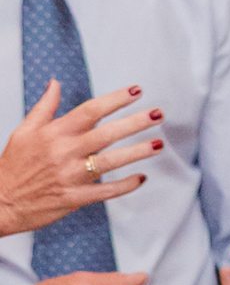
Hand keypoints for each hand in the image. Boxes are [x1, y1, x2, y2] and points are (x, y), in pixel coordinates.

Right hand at [0, 81, 161, 239]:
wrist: (0, 201)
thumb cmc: (13, 164)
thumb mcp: (24, 130)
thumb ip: (44, 107)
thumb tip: (55, 83)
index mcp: (54, 132)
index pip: (90, 110)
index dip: (115, 100)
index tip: (136, 91)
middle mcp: (65, 152)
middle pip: (107, 133)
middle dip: (135, 123)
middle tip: (159, 114)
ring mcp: (71, 176)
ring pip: (111, 162)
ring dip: (137, 153)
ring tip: (158, 144)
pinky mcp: (74, 198)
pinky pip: (106, 192)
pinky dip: (125, 185)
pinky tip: (141, 178)